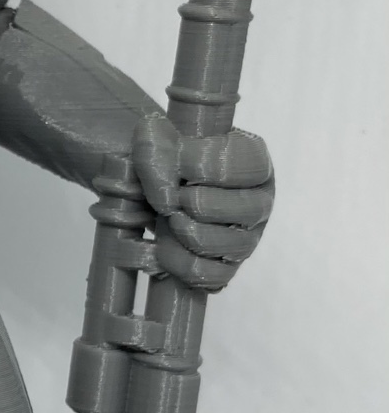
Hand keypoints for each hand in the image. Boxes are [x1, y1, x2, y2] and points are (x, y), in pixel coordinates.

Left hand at [130, 111, 273, 290]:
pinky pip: (211, 276)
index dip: (194, 165)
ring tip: (169, 216)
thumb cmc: (165, 156)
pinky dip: (179, 261)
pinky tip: (165, 243)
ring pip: (226, 245)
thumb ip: (155, 145)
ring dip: (183, 230)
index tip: (171, 161)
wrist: (152, 186)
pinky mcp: (228, 267)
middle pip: (240, 210)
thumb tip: (167, 191)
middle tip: (172, 193)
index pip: (236, 166)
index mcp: (255, 160)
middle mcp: (261, 202)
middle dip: (191, 202)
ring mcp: (248, 238)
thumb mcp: (155, 136)